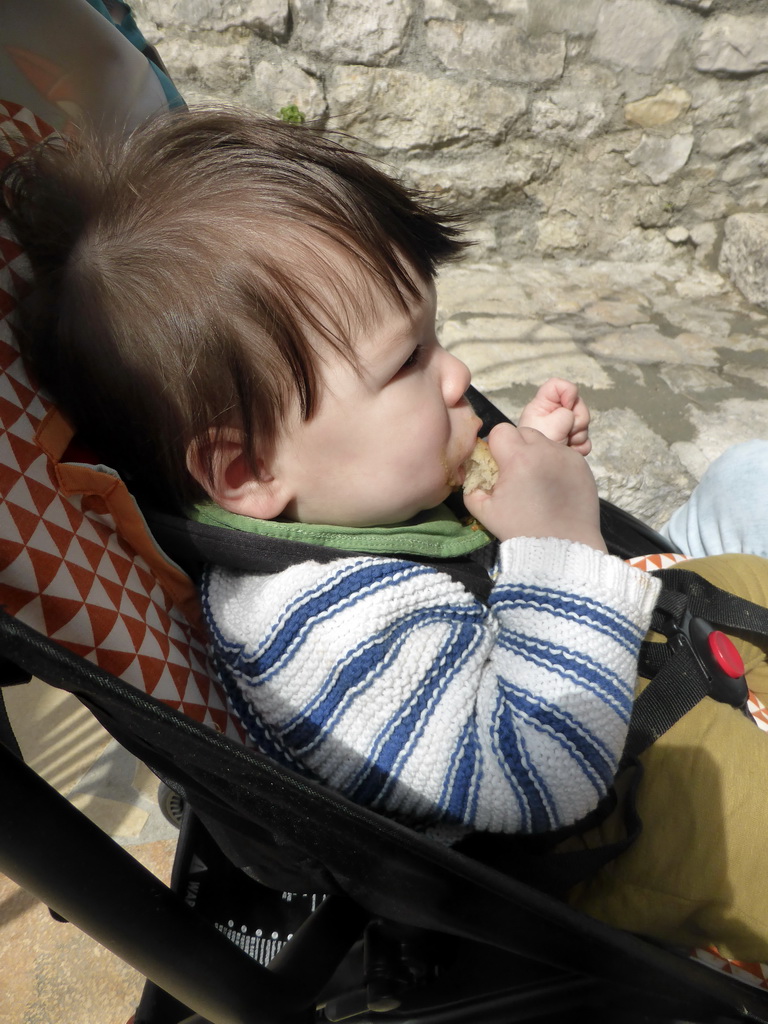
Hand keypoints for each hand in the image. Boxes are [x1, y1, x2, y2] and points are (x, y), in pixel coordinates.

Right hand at [464, 422, 605, 549]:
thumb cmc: (521, 530)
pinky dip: (555, 463)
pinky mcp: (582, 464)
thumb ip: (472, 487)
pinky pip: (563, 454)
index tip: (498, 464)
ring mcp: (566, 456)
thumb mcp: (485, 512)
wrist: (562, 547)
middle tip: (517, 472)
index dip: (495, 445)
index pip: (500, 431)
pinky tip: (554, 486)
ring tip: (537, 480)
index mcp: (518, 458)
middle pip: (523, 432)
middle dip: (516, 446)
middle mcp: (544, 450)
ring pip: (545, 441)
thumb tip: (474, 473)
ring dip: (537, 453)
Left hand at [518, 378, 591, 454]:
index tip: (567, 405)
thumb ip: (561, 414)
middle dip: (576, 420)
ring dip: (578, 436)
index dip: (568, 392)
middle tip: (566, 432)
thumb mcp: (544, 429)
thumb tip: (571, 407)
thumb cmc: (530, 453)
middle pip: (577, 405)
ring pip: (584, 424)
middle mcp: (553, 415)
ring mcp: (563, 429)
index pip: (559, 386)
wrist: (535, 475)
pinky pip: (585, 440)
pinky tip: (570, 451)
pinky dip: (580, 447)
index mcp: (542, 406)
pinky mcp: (570, 443)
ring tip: (565, 444)